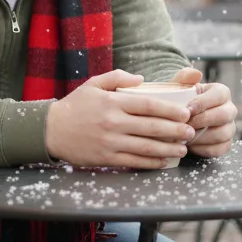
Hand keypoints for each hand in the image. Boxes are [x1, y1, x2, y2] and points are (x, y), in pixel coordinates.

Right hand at [45, 69, 194, 169]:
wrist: (50, 131)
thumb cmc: (74, 106)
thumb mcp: (93, 85)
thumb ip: (117, 78)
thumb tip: (141, 79)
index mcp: (113, 102)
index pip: (148, 105)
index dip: (170, 110)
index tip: (185, 113)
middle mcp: (113, 122)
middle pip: (152, 127)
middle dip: (175, 130)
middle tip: (191, 132)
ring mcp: (110, 142)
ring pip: (146, 147)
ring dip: (168, 149)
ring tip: (182, 148)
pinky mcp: (106, 158)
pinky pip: (134, 161)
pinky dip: (151, 162)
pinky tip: (164, 162)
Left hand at [169, 68, 235, 158]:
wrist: (179, 120)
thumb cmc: (181, 101)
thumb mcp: (179, 87)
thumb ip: (184, 77)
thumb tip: (196, 73)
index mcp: (221, 92)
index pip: (219, 95)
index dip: (203, 103)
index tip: (187, 110)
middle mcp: (229, 109)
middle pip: (224, 115)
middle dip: (203, 121)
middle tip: (186, 125)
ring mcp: (229, 127)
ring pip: (223, 133)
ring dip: (203, 136)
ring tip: (186, 136)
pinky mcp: (226, 143)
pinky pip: (221, 148)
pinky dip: (204, 148)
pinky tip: (191, 146)